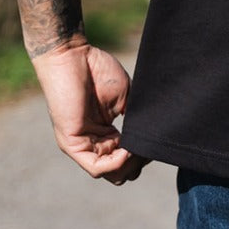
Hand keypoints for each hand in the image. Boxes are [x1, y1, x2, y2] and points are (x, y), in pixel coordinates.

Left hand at [30, 42, 146, 183]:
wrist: (72, 55)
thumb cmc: (97, 70)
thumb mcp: (125, 98)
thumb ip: (136, 120)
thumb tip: (152, 138)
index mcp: (106, 134)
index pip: (128, 159)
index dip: (144, 153)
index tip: (157, 140)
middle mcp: (94, 143)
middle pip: (121, 171)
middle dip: (139, 162)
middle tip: (149, 145)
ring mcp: (82, 145)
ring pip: (111, 173)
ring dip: (130, 164)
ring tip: (139, 146)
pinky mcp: (72, 144)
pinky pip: (96, 167)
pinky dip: (116, 163)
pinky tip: (128, 148)